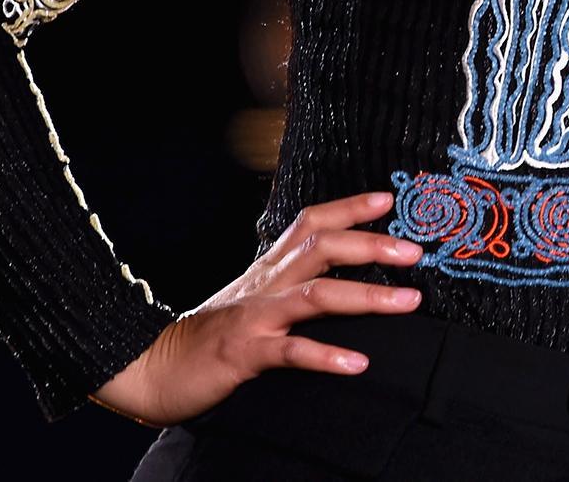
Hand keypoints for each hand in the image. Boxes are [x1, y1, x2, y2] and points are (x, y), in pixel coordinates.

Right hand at [89, 190, 424, 426]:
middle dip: (371, 244)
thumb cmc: (212, 336)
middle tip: (415, 250)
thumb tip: (346, 276)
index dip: (349, 207)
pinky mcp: (245, 353)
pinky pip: (291, 351)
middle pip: (321, 246)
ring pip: (316, 295)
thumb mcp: (255, 300)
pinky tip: (357, 363)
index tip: (389, 198)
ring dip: (367, 296)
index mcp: (270, 269)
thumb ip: (294, 284)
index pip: (311, 222)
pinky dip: (326, 355)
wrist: (153, 369)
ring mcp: (256, 317)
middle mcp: (266, 284)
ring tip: (408, 302)